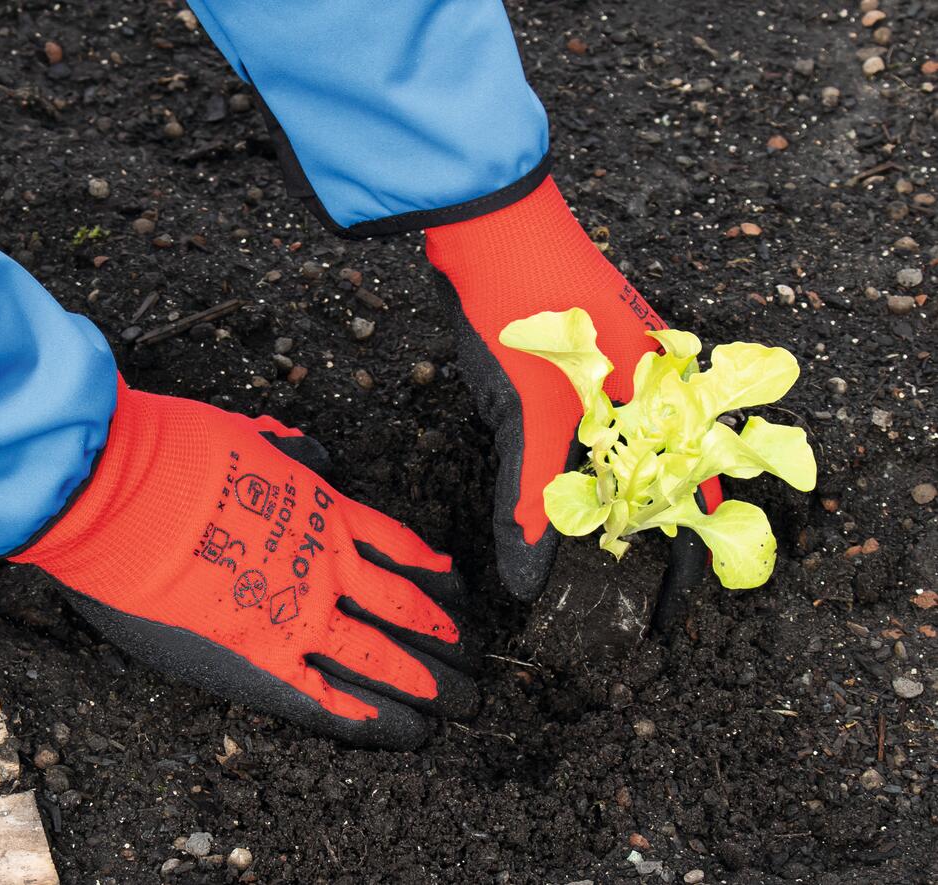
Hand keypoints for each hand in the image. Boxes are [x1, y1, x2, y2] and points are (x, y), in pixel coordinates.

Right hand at [10, 381, 475, 747]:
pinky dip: (371, 718)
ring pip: (385, 655)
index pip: (400, 553)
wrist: (121, 489)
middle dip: (446, 641)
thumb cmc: (170, 452)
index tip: (457, 594)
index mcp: (323, 511)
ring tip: (463, 703)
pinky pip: (330, 698)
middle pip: (408, 609)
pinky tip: (407, 733)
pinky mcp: (260, 659)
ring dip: (429, 683)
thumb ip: (290, 452)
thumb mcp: (248, 436)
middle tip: (475, 664)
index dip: (434, 578)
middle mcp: (327, 564)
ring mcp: (299, 612)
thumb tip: (318, 455)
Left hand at [426, 175, 722, 600]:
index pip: (701, 486)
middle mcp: (656, 378)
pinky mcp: (581, 349)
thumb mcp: (529, 415)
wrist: (490, 222)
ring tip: (597, 544)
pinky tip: (566, 474)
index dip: (691, 547)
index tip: (676, 605)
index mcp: (668, 392)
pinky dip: (581, 455)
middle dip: (650, 529)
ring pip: (629, 445)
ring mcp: (617, 360)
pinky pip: (594, 417)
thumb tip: (528, 578)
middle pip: (668, 471)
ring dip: (613, 492)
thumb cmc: (527, 310)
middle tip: (629, 584)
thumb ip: (532, 496)